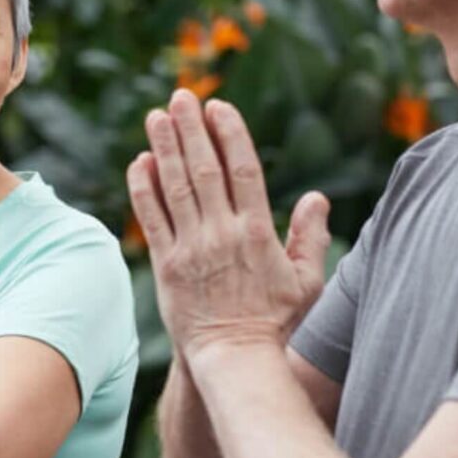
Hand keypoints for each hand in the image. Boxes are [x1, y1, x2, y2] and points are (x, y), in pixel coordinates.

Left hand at [126, 90, 329, 365]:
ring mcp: (190, 248)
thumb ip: (310, 237)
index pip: (243, 170)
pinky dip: (143, 189)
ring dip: (164, 148)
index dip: (229, 134)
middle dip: (191, 129)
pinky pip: (152, 220)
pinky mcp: (165, 265)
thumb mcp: (306, 281)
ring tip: (155, 116)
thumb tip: (318, 197)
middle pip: (204, 169)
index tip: (217, 107)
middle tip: (180, 96)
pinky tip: (139, 162)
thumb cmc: (275, 323)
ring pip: (174, 187)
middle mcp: (222, 234)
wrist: (234, 361)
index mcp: (257, 232)